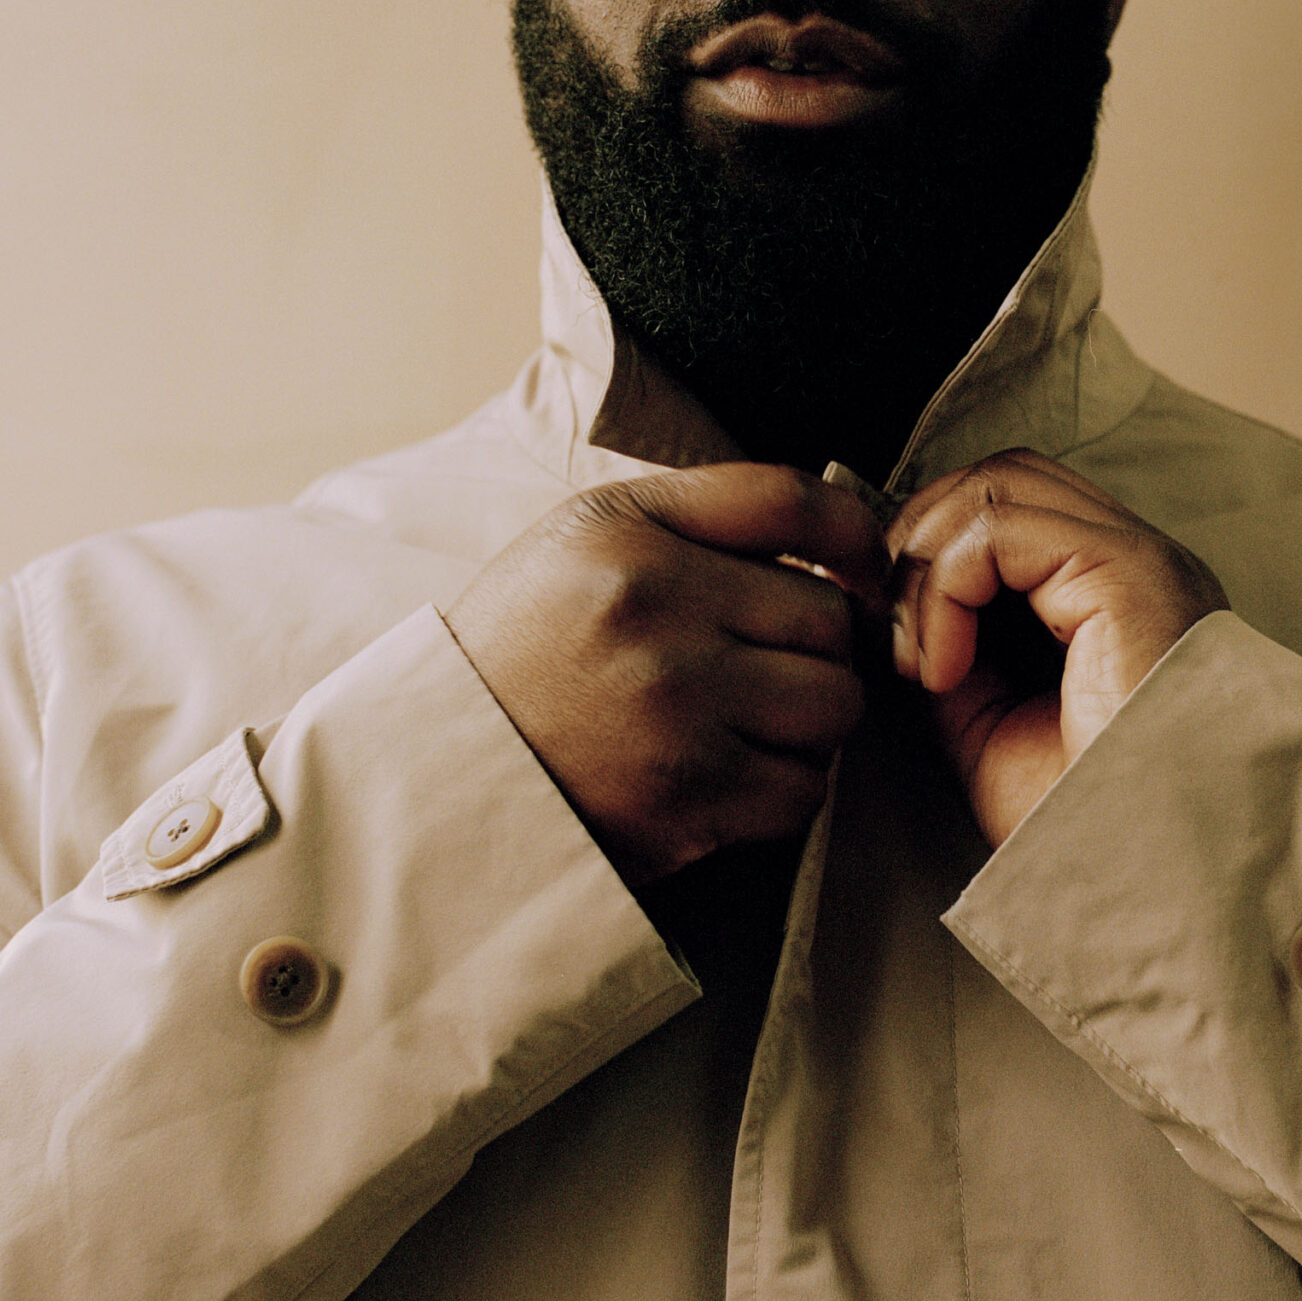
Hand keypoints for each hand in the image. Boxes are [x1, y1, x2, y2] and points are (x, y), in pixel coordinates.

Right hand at [445, 464, 889, 887]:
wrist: (439, 770)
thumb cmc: (528, 646)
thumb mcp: (586, 538)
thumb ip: (702, 515)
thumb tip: (839, 534)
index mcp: (629, 532)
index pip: (792, 502)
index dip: (854, 536)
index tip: (862, 569)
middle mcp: (656, 610)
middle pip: (829, 618)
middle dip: (815, 647)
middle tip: (766, 666)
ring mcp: (676, 708)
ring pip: (834, 706)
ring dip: (809, 721)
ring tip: (752, 721)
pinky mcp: (687, 797)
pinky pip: (804, 790)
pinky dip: (785, 788)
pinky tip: (735, 774)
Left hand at [889, 450, 1227, 848]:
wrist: (1154, 885)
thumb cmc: (1087, 827)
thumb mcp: (989, 727)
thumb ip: (949, 652)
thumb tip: (883, 605)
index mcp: (1113, 594)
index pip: (1007, 509)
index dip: (929, 551)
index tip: (885, 640)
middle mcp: (1135, 561)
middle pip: (1000, 475)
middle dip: (920, 541)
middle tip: (890, 641)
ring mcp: (1138, 558)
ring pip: (996, 484)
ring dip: (926, 567)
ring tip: (920, 664)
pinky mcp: (1127, 572)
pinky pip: (998, 528)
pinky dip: (944, 590)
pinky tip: (945, 671)